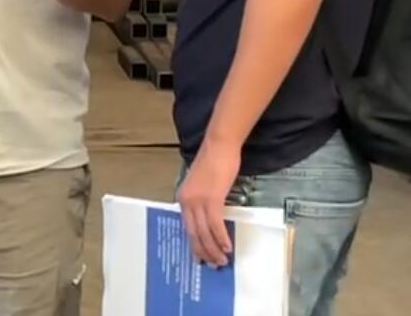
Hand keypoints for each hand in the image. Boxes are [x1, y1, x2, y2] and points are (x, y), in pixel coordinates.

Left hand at [177, 142, 239, 267]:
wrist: (219, 146)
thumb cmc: (214, 161)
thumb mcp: (202, 184)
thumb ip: (202, 199)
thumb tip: (209, 217)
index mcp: (182, 198)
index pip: (186, 227)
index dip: (194, 244)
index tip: (200, 256)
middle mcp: (186, 201)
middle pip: (193, 233)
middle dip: (203, 251)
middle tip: (213, 264)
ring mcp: (198, 201)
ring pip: (204, 232)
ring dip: (214, 249)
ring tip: (222, 260)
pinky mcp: (211, 199)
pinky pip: (215, 224)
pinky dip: (221, 237)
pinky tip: (227, 246)